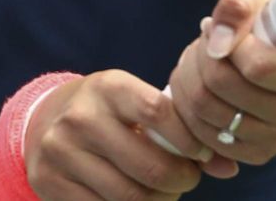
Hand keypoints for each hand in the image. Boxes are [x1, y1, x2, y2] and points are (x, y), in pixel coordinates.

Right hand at [23, 70, 222, 199]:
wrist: (46, 119)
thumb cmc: (109, 110)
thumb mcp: (138, 103)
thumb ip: (181, 129)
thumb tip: (228, 167)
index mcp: (109, 87)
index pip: (158, 113)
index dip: (189, 141)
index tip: (202, 153)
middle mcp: (81, 117)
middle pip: (148, 167)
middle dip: (180, 180)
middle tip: (187, 178)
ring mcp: (61, 151)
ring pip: (129, 196)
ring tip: (166, 190)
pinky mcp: (49, 182)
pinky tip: (138, 199)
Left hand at [167, 0, 275, 165]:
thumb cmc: (274, 18)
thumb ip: (239, 5)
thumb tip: (216, 41)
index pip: (258, 67)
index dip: (230, 43)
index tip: (223, 28)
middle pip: (223, 90)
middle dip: (201, 57)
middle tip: (205, 41)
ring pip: (205, 114)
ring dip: (189, 79)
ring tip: (200, 60)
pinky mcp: (256, 156)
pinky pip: (202, 138)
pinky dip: (188, 109)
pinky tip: (198, 86)